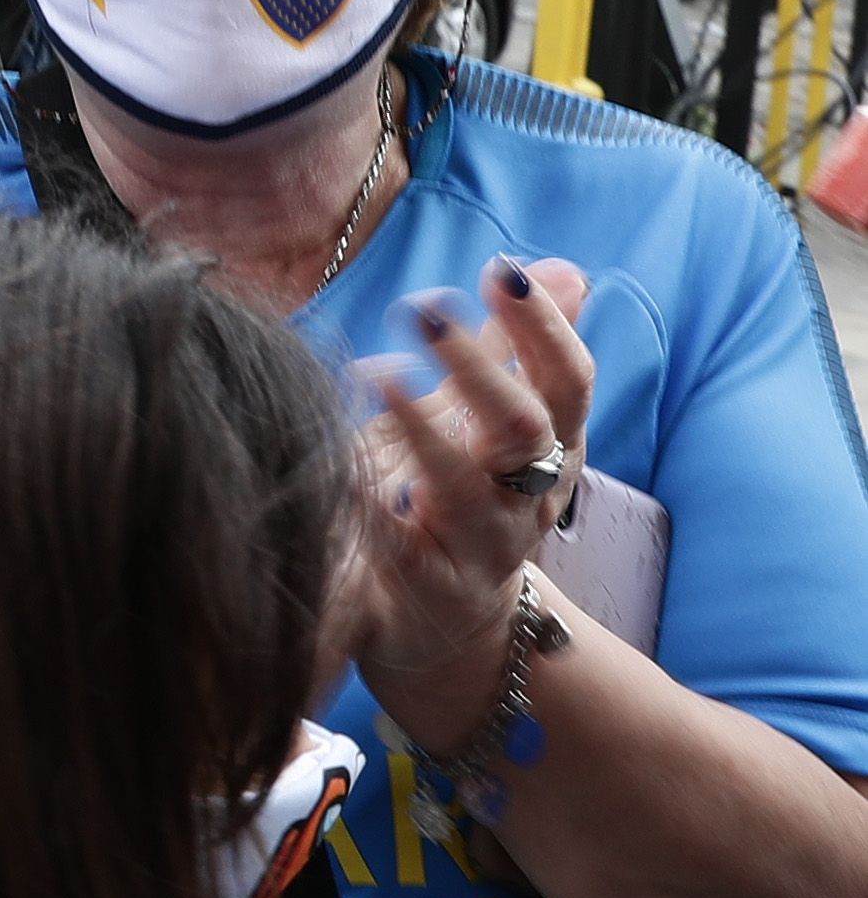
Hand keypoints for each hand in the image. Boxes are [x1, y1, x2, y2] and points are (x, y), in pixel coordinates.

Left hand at [346, 259, 596, 738]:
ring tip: (378, 371)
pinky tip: (329, 463)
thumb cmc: (462, 498)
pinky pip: (389, 547)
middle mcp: (520, 499)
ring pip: (462, 490)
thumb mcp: (499, 425)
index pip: (567, 385)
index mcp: (546, 452)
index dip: (544, 328)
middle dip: (480, 369)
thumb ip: (520, 350)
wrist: (447, 630)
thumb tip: (566, 267)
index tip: (501, 270)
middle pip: (522, 431)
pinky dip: (362, 505)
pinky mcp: (413, 589)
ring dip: (422, 430)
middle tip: (425, 309)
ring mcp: (472, 549)